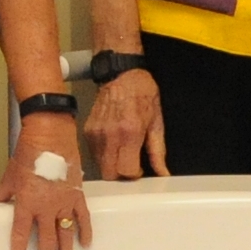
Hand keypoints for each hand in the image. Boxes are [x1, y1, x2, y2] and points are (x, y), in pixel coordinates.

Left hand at [0, 117, 92, 249]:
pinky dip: (84, 230)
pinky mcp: (77, 194)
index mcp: (26, 203)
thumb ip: (0, 192)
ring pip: (65, 234)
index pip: (20, 235)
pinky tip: (85, 244)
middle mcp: (46, 207)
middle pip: (45, 241)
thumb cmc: (28, 152)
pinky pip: (83, 217)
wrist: (51, 134)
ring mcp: (64, 202)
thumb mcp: (10, 174)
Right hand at [84, 66, 168, 181]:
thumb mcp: (156, 122)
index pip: (126, 171)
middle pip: (109, 174)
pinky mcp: (87, 131)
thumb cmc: (142, 93)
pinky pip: (93, 154)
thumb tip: (163, 172)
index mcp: (130, 133)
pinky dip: (103, 155)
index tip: (139, 168)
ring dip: (111, 165)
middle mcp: (110, 135)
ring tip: (122, 152)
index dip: (134, 175)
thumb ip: (158, 151)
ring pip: (100, 166)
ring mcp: (96, 133)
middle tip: (129, 164)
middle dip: (120, 175)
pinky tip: (113, 144)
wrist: (121, 74)